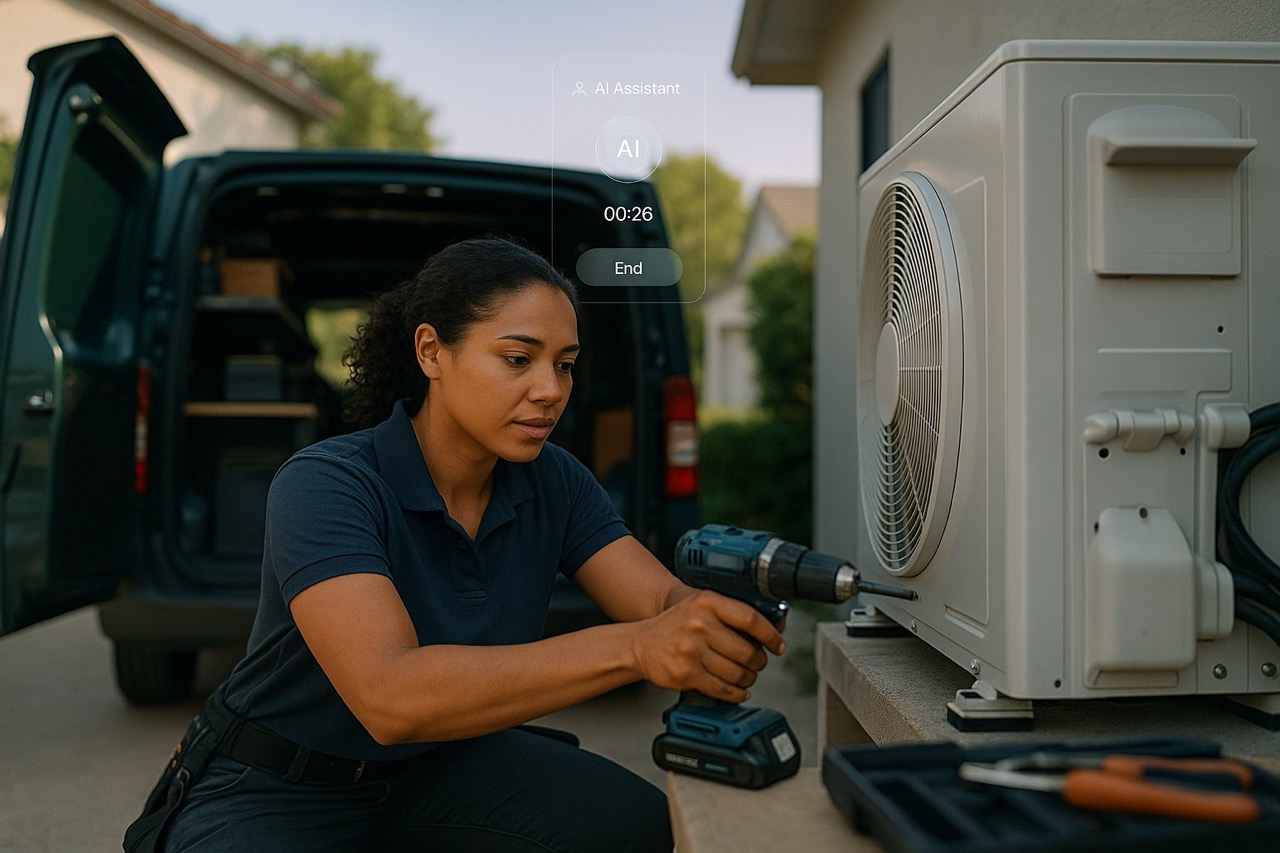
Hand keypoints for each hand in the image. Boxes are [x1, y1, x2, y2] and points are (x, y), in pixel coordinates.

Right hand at [631, 589, 785, 702]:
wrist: (640, 644)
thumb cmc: (676, 625)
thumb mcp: (702, 607)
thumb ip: (735, 612)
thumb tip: (777, 623)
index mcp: (707, 601)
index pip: (750, 619)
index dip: (770, 635)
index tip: (778, 645)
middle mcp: (699, 623)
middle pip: (747, 651)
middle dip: (759, 662)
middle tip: (758, 663)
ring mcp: (691, 650)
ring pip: (737, 673)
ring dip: (748, 679)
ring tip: (746, 676)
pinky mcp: (686, 674)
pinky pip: (722, 689)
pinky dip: (735, 693)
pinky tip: (738, 690)